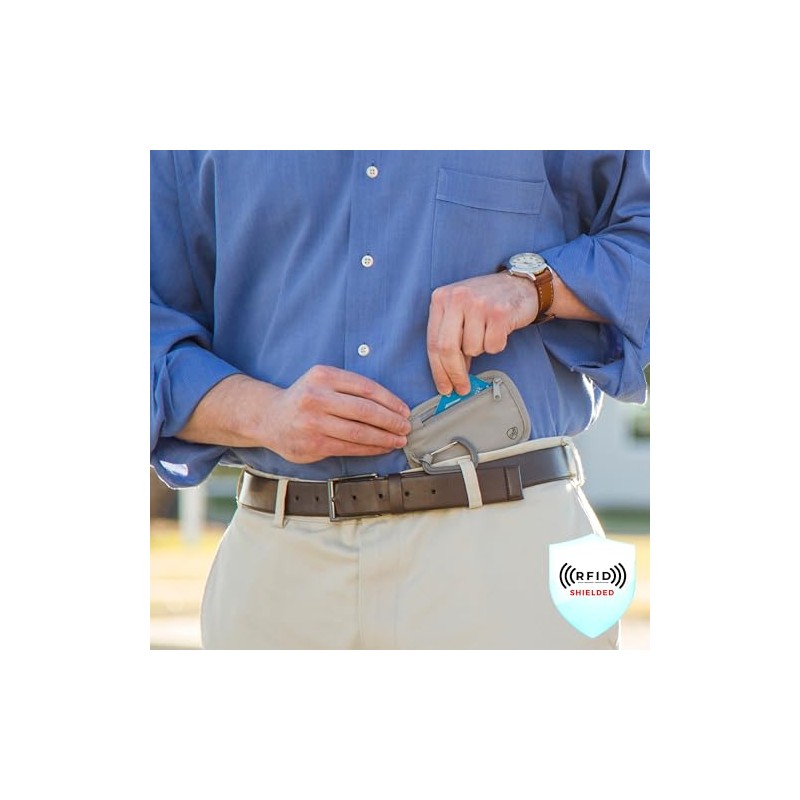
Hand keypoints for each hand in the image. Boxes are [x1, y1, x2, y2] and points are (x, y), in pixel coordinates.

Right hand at [266, 366, 411, 462]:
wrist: (270, 418)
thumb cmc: (304, 399)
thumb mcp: (322, 381)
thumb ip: (349, 387)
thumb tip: (391, 405)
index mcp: (322, 376)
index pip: (366, 387)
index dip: (390, 400)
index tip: (404, 410)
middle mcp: (316, 397)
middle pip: (365, 410)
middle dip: (391, 421)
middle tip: (406, 427)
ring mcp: (313, 422)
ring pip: (359, 432)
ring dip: (384, 438)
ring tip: (398, 440)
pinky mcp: (313, 444)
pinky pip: (350, 447)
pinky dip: (370, 449)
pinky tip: (382, 448)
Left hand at [427, 272, 538, 394]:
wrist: (521, 285)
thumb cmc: (487, 302)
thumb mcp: (460, 312)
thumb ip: (450, 338)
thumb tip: (448, 376)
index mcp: (441, 298)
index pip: (433, 342)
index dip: (438, 370)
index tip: (444, 388)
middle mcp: (457, 298)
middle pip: (447, 349)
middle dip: (454, 373)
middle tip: (462, 388)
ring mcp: (478, 304)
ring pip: (472, 349)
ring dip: (481, 349)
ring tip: (487, 332)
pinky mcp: (499, 312)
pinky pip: (493, 346)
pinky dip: (496, 345)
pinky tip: (499, 330)